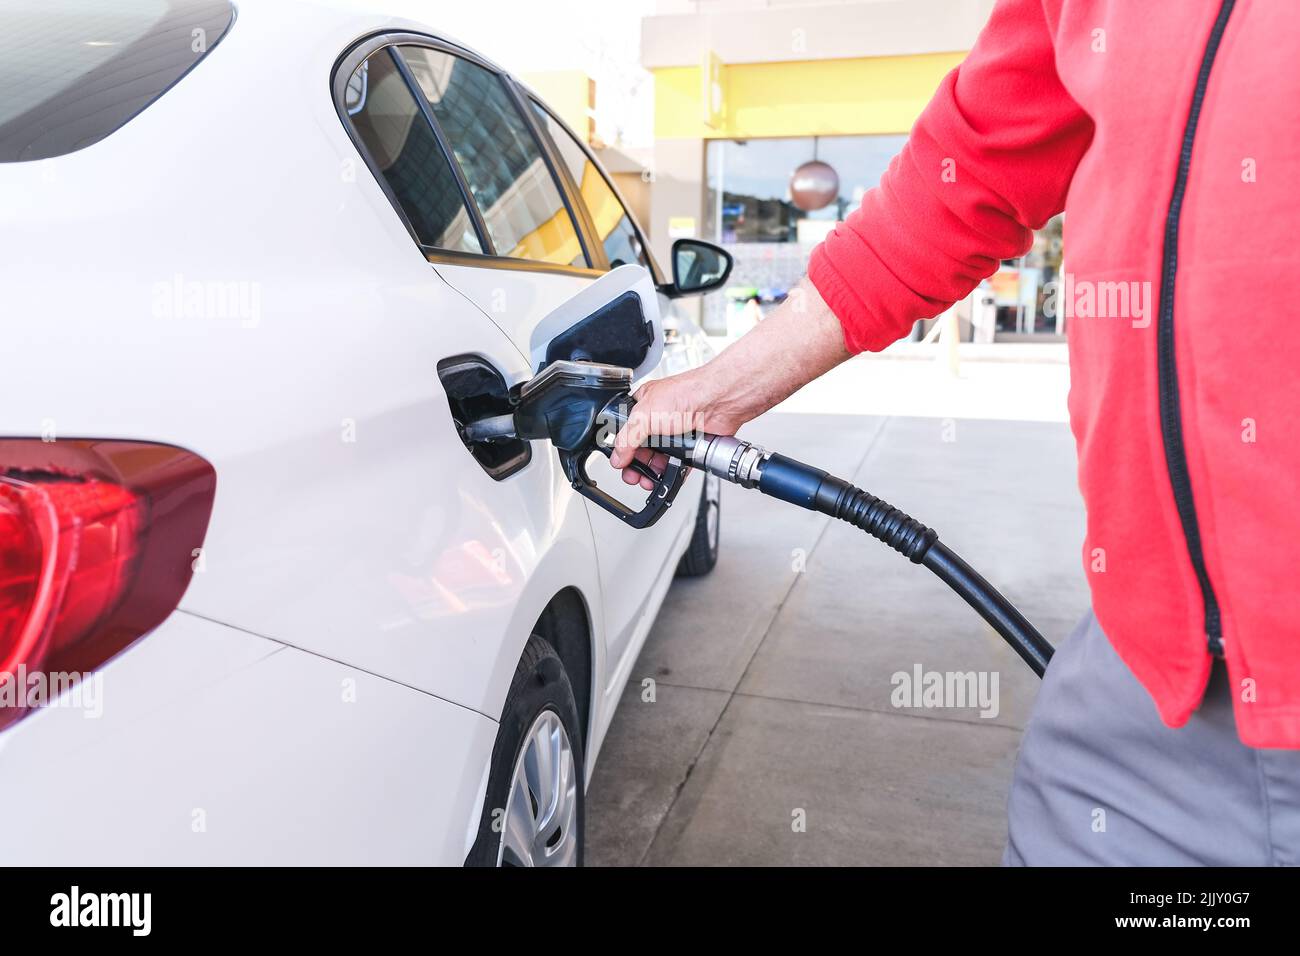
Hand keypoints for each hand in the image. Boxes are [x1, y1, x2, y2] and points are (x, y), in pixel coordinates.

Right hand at [609, 366, 753, 489]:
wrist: (718, 401)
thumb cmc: (687, 394)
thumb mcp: (645, 415)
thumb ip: (627, 438)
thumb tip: (617, 457)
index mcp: (644, 406)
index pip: (626, 431)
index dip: (623, 449)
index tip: (622, 463)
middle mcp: (659, 418)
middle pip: (642, 449)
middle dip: (638, 466)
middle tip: (635, 477)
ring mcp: (676, 432)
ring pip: (660, 458)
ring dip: (654, 472)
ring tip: (651, 480)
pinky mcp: (691, 444)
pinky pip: (680, 463)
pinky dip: (674, 473)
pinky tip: (669, 477)